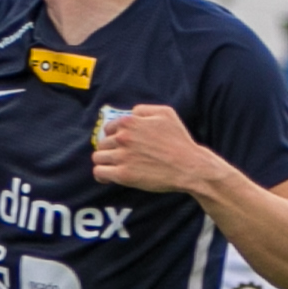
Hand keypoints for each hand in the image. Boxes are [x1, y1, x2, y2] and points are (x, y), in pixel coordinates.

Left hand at [88, 101, 225, 197]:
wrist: (189, 166)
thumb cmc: (179, 140)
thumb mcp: (166, 114)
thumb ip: (144, 110)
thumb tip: (130, 113)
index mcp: (130, 122)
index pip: (108, 129)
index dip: (113, 137)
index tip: (120, 144)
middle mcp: (123, 138)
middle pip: (102, 144)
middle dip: (110, 150)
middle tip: (120, 157)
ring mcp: (122, 156)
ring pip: (98, 157)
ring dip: (104, 162)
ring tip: (113, 167)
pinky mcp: (123, 174)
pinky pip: (99, 173)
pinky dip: (101, 176)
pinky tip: (108, 178)